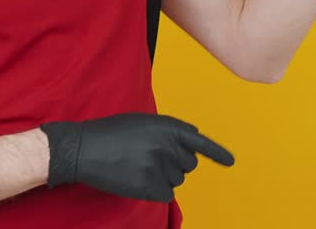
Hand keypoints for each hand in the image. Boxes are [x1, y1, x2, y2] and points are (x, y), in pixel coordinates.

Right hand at [40, 113, 234, 202]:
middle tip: (148, 159)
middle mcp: (168, 145)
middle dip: (174, 164)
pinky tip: (137, 180)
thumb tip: (191, 138)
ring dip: (162, 177)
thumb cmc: (111, 133)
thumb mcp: (143, 121)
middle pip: (189, 165)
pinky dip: (155, 192)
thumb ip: (168, 129)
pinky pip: (166, 195)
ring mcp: (160, 166)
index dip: (217, 153)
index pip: (199, 141)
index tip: (231, 162)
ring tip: (137, 166)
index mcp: (168, 126)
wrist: (84, 148)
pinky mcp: (151, 186)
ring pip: (177, 180)